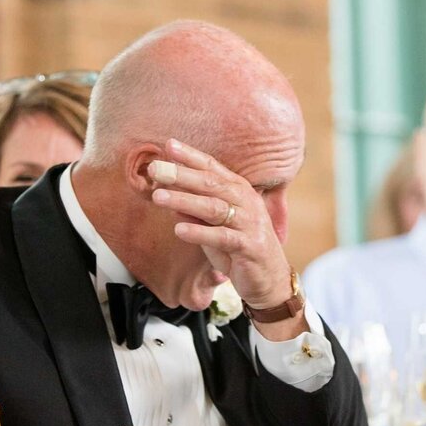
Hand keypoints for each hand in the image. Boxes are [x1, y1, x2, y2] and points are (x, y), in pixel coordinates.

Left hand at [148, 139, 292, 309]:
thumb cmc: (239, 249)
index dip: (191, 156)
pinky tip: (178, 230)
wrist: (269, 280)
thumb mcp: (213, 226)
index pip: (212, 168)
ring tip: (158, 196)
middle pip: (211, 183)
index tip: (168, 145)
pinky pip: (221, 237)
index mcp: (238, 191)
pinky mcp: (250, 247)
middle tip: (155, 168)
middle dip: (181, 174)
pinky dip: (199, 233)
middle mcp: (246, 202)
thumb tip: (167, 195)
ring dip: (184, 200)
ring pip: (213, 207)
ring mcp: (249, 223)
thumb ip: (194, 211)